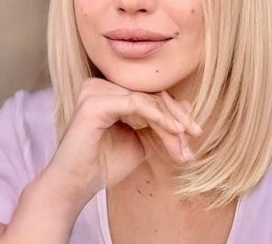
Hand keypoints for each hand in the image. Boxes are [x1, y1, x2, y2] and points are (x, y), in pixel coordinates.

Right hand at [46, 78, 202, 202]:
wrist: (76, 186)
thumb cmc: (103, 165)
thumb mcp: (140, 141)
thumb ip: (158, 124)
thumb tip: (185, 106)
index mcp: (107, 92)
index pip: (148, 94)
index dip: (174, 112)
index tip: (195, 133)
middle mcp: (99, 86)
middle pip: (149, 94)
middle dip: (176, 117)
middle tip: (195, 136)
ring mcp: (95, 90)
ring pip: (146, 99)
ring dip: (170, 122)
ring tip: (183, 146)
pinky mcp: (94, 101)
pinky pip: (136, 103)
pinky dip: (158, 117)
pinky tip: (174, 132)